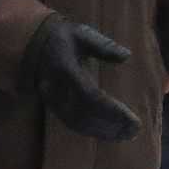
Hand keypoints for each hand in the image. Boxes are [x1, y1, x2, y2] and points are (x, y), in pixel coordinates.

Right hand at [20, 17, 140, 141]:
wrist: (33, 47)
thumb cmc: (63, 38)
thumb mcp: (81, 33)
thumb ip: (103, 45)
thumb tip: (127, 55)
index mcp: (66, 69)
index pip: (89, 95)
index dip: (111, 110)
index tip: (133, 118)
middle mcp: (57, 89)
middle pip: (85, 115)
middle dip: (111, 124)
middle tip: (135, 129)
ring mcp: (54, 101)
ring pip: (79, 124)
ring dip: (104, 132)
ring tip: (128, 134)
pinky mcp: (54, 108)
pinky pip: (74, 125)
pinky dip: (94, 131)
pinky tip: (112, 133)